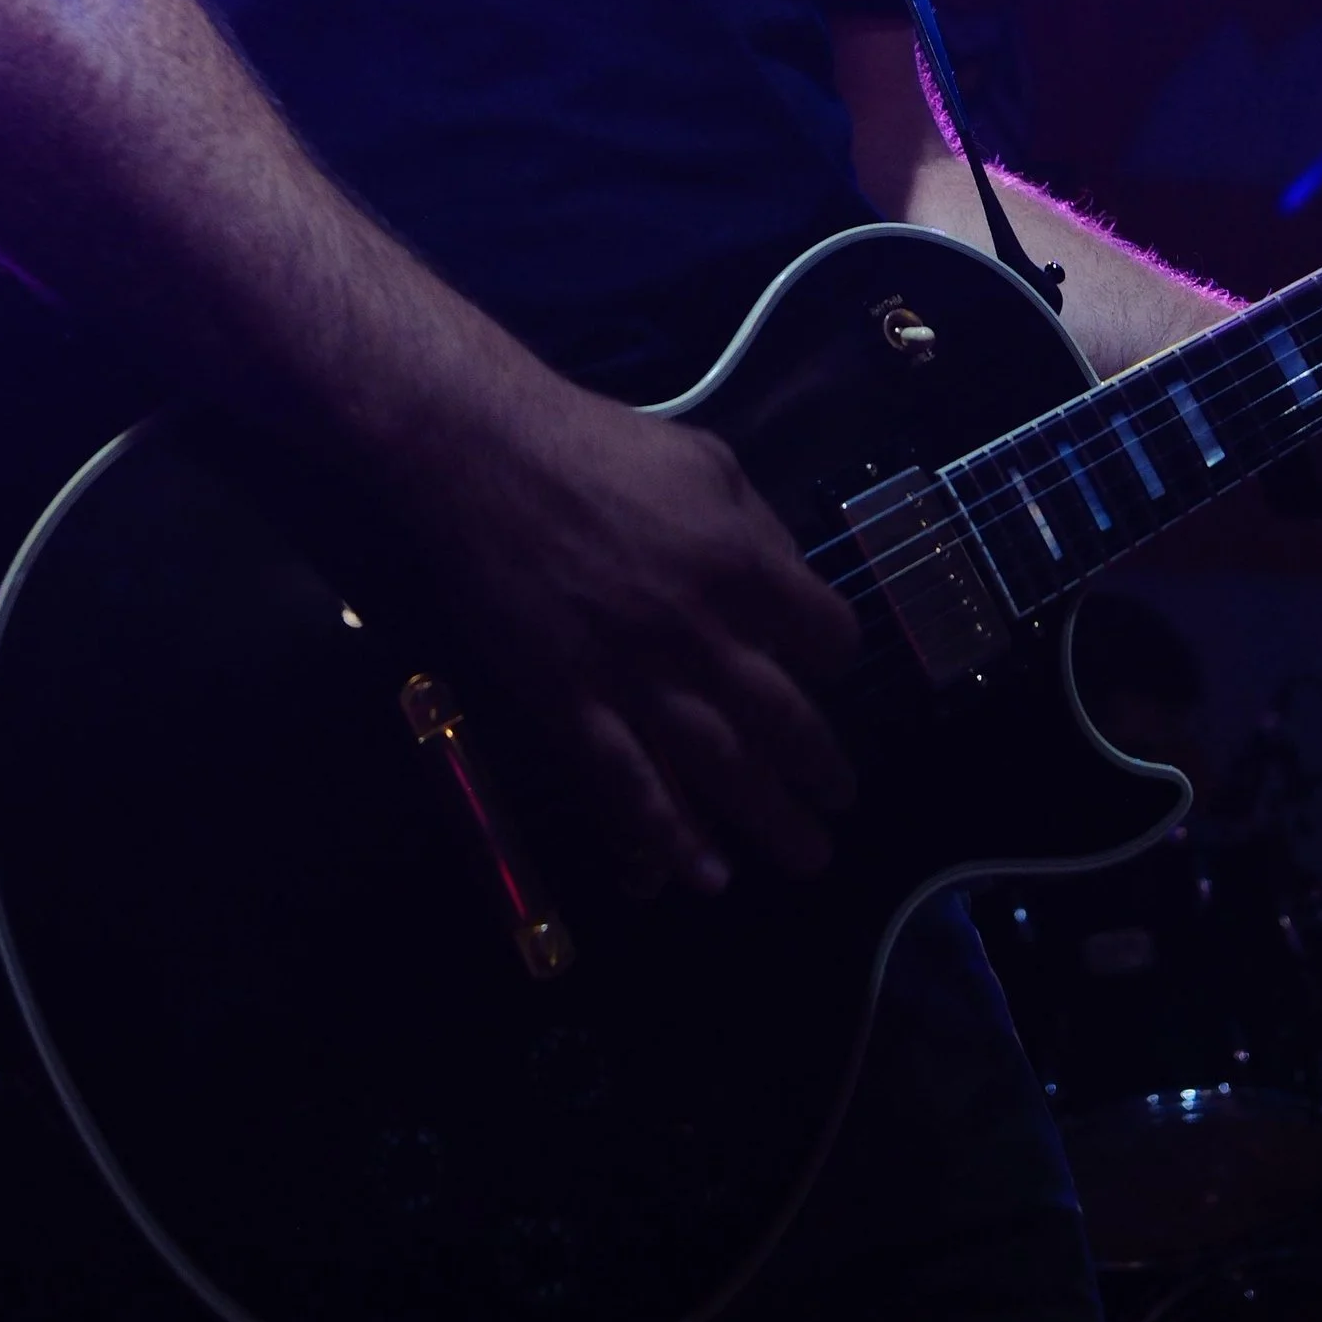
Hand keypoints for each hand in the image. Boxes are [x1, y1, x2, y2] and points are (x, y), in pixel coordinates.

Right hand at [402, 370, 859, 904]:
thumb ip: (759, 528)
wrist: (484, 459)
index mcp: (743, 565)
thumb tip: (793, 582)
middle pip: (785, 723)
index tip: (828, 670)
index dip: (835, 657)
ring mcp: (635, 677)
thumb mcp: (708, 461)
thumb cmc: (598, 448)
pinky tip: (702, 874)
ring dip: (771, 823)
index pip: (827, 637)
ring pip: (721, 771)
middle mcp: (701, 633)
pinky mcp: (570, 705)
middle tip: (838, 798)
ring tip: (805, 855)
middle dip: (822, 770)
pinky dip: (668, 839)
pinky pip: (629, 788)